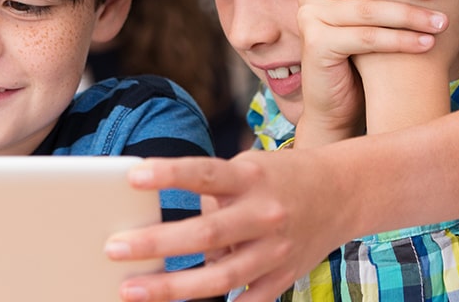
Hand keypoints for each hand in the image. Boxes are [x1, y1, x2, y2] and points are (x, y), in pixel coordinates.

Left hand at [106, 148, 360, 301]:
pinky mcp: (282, 278)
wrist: (344, 192)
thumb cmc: (282, 177)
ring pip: (219, 278)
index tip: (132, 176)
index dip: (170, 174)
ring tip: (131, 289)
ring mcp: (275, 251)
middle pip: (206, 234)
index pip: (205, 174)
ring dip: (171, 287)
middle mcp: (264, 215)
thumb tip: (169, 229)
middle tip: (114, 248)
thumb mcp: (248, 168)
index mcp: (252, 178)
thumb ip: (213, 196)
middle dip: (156, 242)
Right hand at [293, 0, 458, 141]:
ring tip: (442, 22)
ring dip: (410, 15)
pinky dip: (399, 40)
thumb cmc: (371, 56)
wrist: (344, 103)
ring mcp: (312, 17)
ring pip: (367, 8)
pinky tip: (426, 44)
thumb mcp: (383, 14)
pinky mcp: (316, 43)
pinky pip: (365, 37)